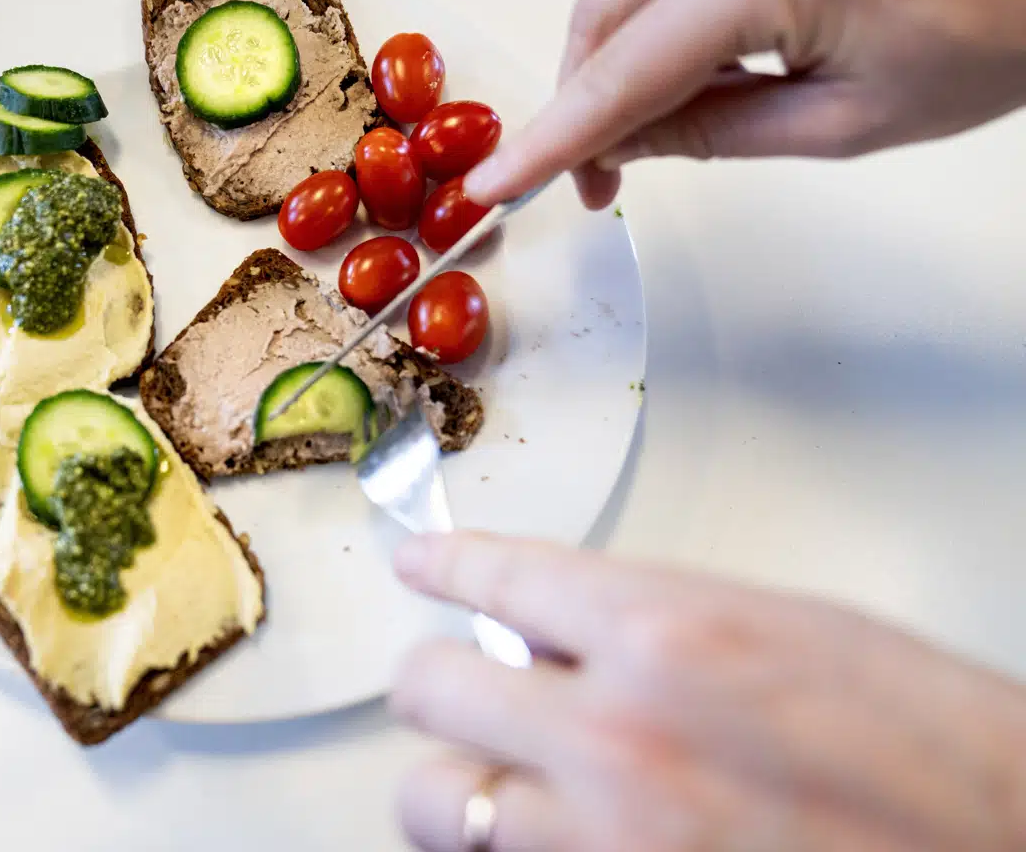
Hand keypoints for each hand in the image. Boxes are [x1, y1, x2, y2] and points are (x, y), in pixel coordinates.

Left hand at [390, 532, 1025, 850]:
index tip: (421, 565)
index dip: (447, 564)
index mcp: (672, 633)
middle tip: (460, 686)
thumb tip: (561, 628)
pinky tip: (549, 836)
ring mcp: (606, 841)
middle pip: (431, 689)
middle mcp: (619, 734)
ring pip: (433, 804)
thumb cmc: (937, 751)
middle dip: (441, 682)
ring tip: (497, 777)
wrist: (1006, 851)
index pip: (504, 573)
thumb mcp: (796, 633)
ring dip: (457, 783)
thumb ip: (658, 624)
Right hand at [464, 0, 1025, 210]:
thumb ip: (714, 134)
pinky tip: (693, 66)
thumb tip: (625, 145)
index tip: (493, 184)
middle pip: (601, 16)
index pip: (618, 77)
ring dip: (615, 60)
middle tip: (600, 185)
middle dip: (582, 105)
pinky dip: (655, 17)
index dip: (549, 142)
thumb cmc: (992, 27)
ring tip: (657, 132)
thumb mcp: (843, 122)